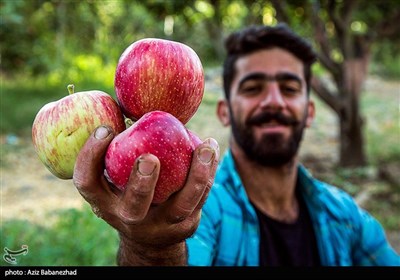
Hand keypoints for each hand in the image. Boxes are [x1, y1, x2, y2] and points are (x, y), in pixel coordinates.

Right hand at [73, 125, 219, 264]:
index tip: (105, 129)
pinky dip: (209, 172)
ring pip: (181, 205)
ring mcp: (161, 226)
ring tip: (206, 147)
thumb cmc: (130, 189)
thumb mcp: (117, 174)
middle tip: (150, 158)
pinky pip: (200, 198)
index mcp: (105, 202)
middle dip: (142, 183)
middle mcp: (130, 218)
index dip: (90, 156)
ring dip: (196, 175)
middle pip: (134, 205)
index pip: (88, 182)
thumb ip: (119, 146)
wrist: (151, 236)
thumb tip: (123, 98)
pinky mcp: (185, 226)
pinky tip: (211, 150)